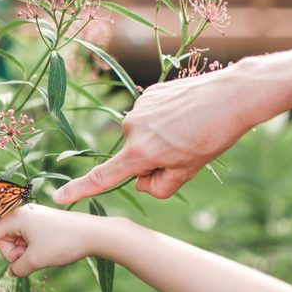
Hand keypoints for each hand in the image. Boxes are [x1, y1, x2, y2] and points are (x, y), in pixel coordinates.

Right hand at [0, 204, 109, 276]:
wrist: (94, 234)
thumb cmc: (63, 243)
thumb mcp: (35, 260)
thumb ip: (17, 268)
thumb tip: (14, 270)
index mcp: (15, 218)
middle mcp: (21, 215)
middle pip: (3, 243)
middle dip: (14, 255)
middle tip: (34, 256)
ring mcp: (32, 220)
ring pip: (17, 246)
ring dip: (26, 255)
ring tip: (45, 252)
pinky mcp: (42, 226)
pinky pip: (28, 244)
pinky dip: (34, 252)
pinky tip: (50, 250)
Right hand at [52, 60, 277, 202]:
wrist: (232, 94)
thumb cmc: (214, 136)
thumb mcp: (188, 171)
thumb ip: (159, 186)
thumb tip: (142, 181)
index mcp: (140, 152)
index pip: (104, 177)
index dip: (80, 189)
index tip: (59, 197)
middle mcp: (132, 129)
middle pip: (133, 158)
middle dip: (152, 161)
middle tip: (185, 150)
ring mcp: (138, 108)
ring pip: (143, 138)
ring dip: (160, 139)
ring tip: (189, 129)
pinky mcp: (148, 94)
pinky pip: (149, 118)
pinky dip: (163, 120)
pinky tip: (185, 114)